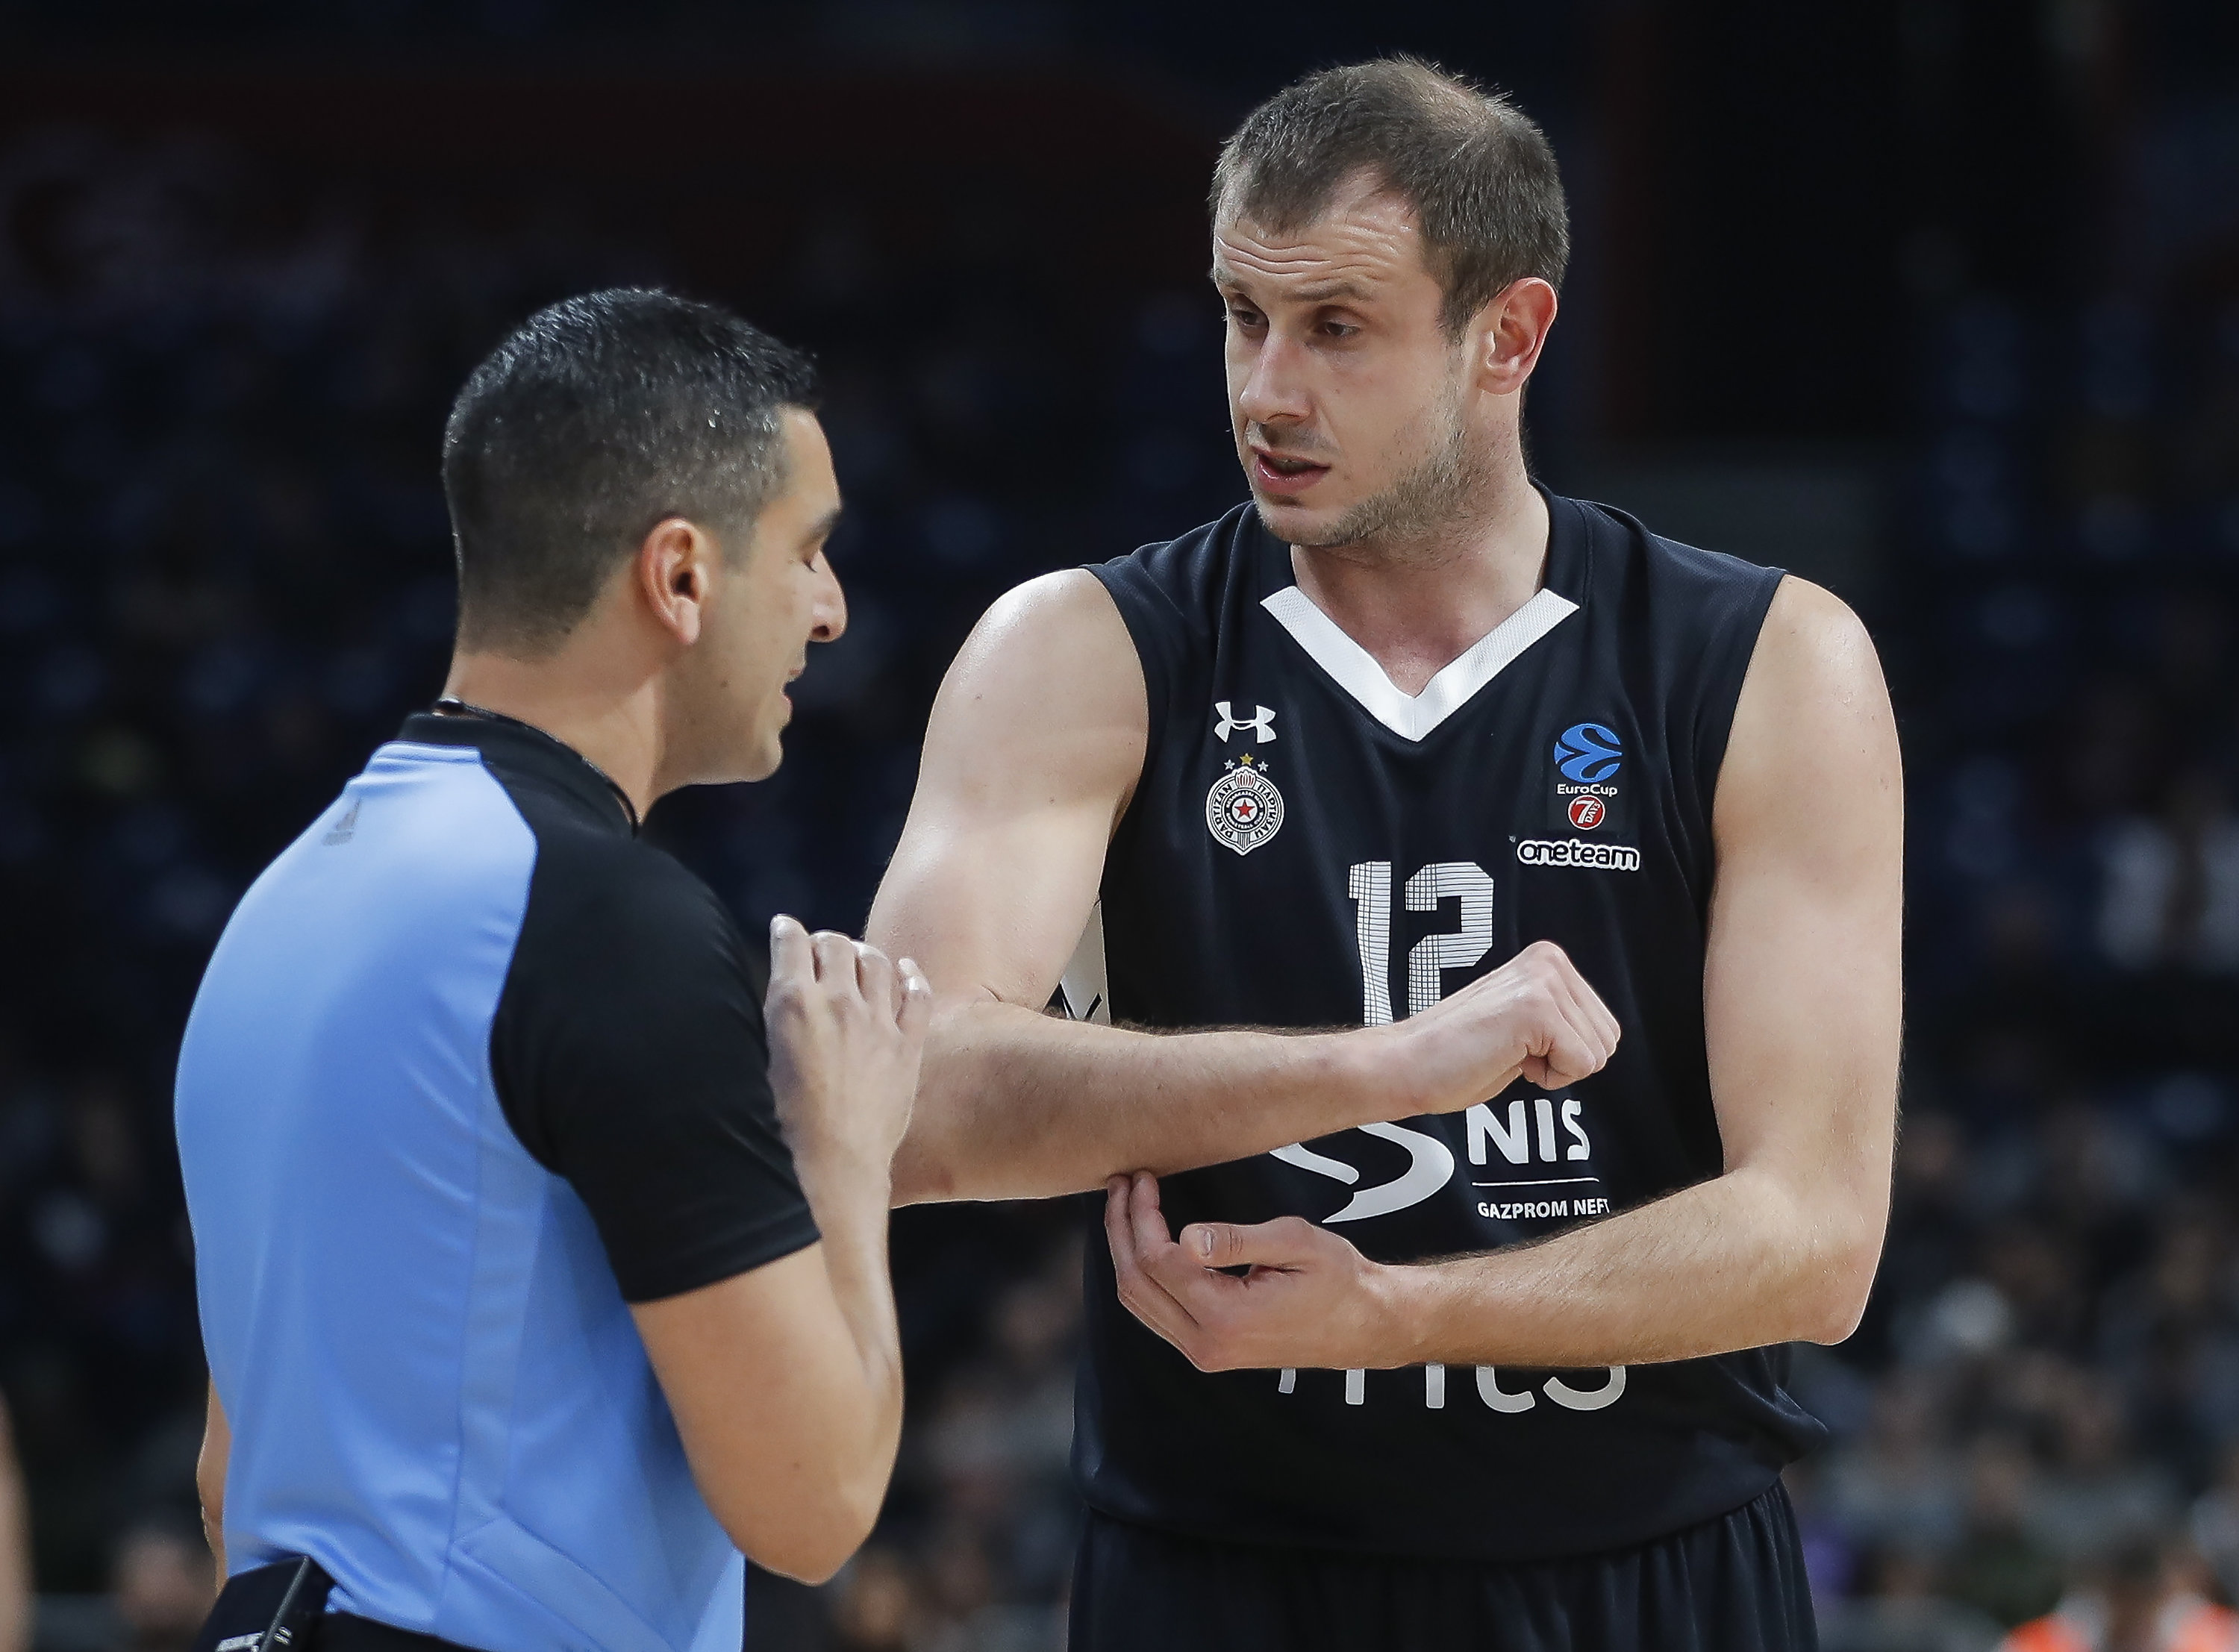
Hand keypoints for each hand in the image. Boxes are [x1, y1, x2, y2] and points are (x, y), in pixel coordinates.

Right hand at [765, 916, 931, 1172]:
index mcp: (793, 1004)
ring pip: (876, 961)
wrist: (835, 1164)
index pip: (791, 942)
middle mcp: (837, 1002)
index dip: (787, 930)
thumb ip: (777, 1019)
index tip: (785, 928)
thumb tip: (784, 993)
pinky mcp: (908, 1044)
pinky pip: (918, 995)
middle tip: (821, 950)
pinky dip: (911, 977)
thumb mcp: (765, 1060)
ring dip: (863, 954)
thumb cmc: (786, 1123)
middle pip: (835, 944)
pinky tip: (906, 970)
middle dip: (825, 941)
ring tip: (857, 958)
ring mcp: (878, 1021)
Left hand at [1103, 1172, 1405, 1371]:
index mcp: (1225, 1317)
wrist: (1365, 1325)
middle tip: (1123, 1184)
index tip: (1143, 1177)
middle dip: (1121, 1228)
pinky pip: (1155, 1311)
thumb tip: (1185, 1237)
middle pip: (1136, 1283)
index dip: (1142, 1215)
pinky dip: (1142, 1273)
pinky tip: (1144, 1240)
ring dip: (1125, 1250)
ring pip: (1138, 1301)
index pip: (1159, 1260)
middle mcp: (1206, 1344)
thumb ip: (1237, 1240)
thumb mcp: (1295, 1244)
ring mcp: (1203, 1352)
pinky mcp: (1207, 1349)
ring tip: (1126, 1205)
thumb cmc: (1340, 1280)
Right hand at [1374, 939, 1618, 1115]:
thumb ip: (1561, 1018)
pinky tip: (1508, 1060)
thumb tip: (1604, 1039)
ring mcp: (1543, 982)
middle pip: (1607, 1039)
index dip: (1566, 1053)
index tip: (1518, 1045)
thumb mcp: (1525, 1024)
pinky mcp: (1536, 1009)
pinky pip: (1580, 1065)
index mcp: (1549, 960)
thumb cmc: (1459, 1056)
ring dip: (1556, 1070)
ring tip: (1507, 1053)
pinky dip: (1549, 1079)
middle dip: (1566, 1061)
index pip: (1604, 1027)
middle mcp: (1550, 961)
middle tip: (1512, 1052)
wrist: (1408, 1064)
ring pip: (1597, 1054)